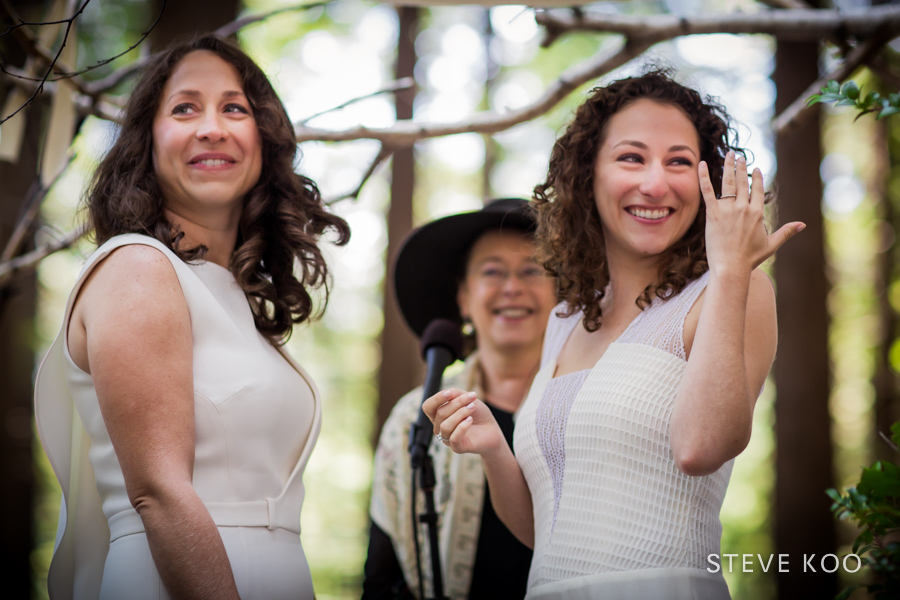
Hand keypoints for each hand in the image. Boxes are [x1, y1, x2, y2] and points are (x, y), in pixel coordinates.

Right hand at [422, 388, 505, 456]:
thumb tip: (448, 393)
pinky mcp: (457, 448)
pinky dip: (462, 427)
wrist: (492, 429)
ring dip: (461, 413)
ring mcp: (447, 439)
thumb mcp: (467, 399)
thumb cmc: (478, 414)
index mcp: (438, 415)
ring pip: (445, 426)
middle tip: (472, 397)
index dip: (437, 399)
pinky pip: (453, 438)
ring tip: (472, 407)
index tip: (451, 393)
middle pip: (440, 413)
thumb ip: (456, 394)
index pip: (428, 407)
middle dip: (457, 403)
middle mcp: (440, 428)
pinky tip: (470, 420)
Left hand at [699, 151, 804, 274]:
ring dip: (728, 167)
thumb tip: (803, 224)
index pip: (757, 190)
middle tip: (739, 155)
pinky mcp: (712, 214)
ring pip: (728, 183)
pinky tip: (701, 164)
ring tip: (729, 154)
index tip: (755, 169)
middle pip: (743, 182)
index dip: (756, 178)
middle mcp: (743, 208)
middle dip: (741, 167)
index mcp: (757, 213)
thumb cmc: (750, 258)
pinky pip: (707, 191)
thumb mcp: (771, 244)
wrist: (731, 267)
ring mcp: (727, 210)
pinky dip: (703, 177)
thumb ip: (786, 232)